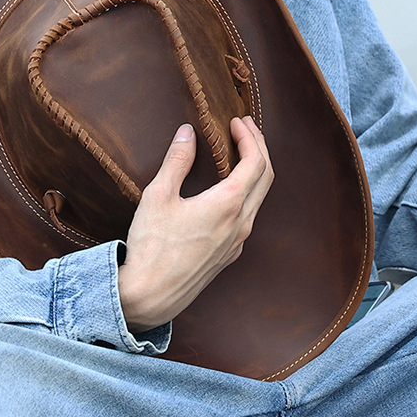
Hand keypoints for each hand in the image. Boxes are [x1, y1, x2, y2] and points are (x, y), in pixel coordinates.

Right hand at [117, 116, 273, 331]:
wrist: (149, 296)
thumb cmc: (151, 246)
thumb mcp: (158, 196)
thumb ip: (176, 160)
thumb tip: (187, 131)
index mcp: (228, 205)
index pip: (255, 162)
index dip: (250, 136)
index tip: (236, 120)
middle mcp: (241, 224)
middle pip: (266, 178)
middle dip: (259, 147)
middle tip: (245, 126)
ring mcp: (238, 242)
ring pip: (259, 198)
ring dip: (255, 170)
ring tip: (240, 150)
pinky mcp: (229, 254)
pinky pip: (248, 215)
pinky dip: (246, 191)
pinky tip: (228, 187)